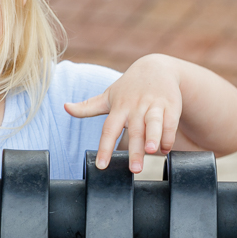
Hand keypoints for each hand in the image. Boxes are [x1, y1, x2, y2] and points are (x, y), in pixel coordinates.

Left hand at [64, 54, 182, 173]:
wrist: (156, 68)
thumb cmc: (129, 88)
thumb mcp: (108, 96)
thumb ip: (88, 107)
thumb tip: (65, 107)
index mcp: (119, 108)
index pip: (109, 130)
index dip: (104, 148)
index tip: (101, 166)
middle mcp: (135, 108)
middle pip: (134, 131)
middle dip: (135, 151)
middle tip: (134, 170)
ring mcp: (154, 106)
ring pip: (153, 123)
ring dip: (153, 137)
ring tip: (152, 152)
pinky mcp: (171, 106)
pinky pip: (170, 122)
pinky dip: (169, 135)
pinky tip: (166, 148)